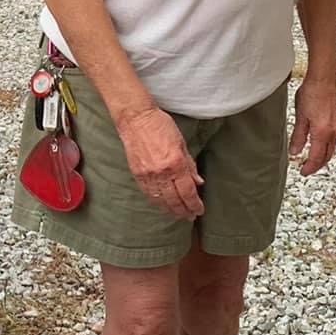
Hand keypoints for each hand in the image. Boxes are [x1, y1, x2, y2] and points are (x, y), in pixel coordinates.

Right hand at [115, 105, 202, 219]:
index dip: (194, 204)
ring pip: (161, 200)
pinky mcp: (137, 174)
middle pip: (175, 199)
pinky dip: (157, 201)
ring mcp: (148, 174)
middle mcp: (162, 172)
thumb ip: (190, 164)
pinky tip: (162, 204)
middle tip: (190, 216)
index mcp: (176, 163)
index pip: (188, 191)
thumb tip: (198, 182)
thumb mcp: (181, 143)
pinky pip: (148, 193)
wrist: (136, 118)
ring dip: (170, 209)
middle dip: (184, 211)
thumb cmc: (160, 125)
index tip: (199, 210)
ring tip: (178, 214)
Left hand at [290, 75, 335, 174]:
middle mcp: (333, 132)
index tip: (303, 172)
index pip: (317, 157)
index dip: (309, 167)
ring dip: (322, 158)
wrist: (324, 80)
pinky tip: (318, 147)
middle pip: (326, 156)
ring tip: (311, 161)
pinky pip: (333, 142)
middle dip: (317, 165)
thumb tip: (295, 152)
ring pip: (331, 150)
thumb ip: (298, 136)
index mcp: (322, 132)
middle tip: (306, 169)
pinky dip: (326, 149)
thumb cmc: (311, 94)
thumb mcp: (300, 116)